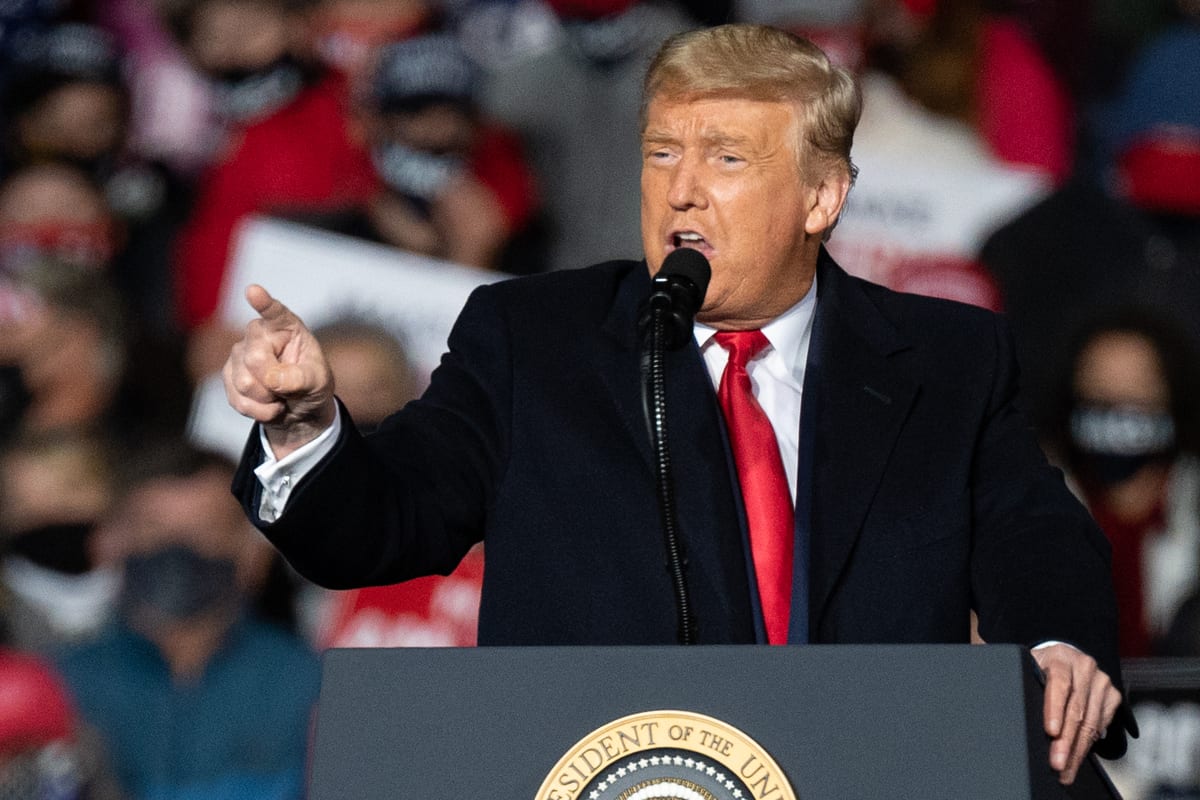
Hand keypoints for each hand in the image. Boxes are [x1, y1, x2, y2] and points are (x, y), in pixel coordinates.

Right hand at [222, 285, 335, 457]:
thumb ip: (301, 378)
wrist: (299, 408)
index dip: (264, 303)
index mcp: (286, 327)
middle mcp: (258, 335)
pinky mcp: (228, 376)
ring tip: (280, 395)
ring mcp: (240, 354)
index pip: (275, 312)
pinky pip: (237, 399)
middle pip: (255, 358)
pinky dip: (258, 411)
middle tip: (289, 387)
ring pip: (244, 382)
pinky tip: (268, 404)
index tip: (254, 291)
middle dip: (273, 382)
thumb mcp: (318, 382)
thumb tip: (272, 379)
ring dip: (267, 399)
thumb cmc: (312, 385)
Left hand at [1032, 644, 1121, 784]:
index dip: (1054, 709)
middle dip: (1066, 741)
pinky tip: (1077, 757)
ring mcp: (1101, 681)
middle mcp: (1084, 667)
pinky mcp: (1112, 696)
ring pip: (1091, 721)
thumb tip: (1001, 681)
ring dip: (1078, 749)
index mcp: (1060, 658)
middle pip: (1076, 709)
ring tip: (1066, 769)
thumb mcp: (1028, 666)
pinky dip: (1088, 744)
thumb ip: (1018, 675)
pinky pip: (1101, 725)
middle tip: (1057, 763)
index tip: (1050, 732)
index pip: (1059, 683)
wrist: (1066, 660)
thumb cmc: (1041, 667)